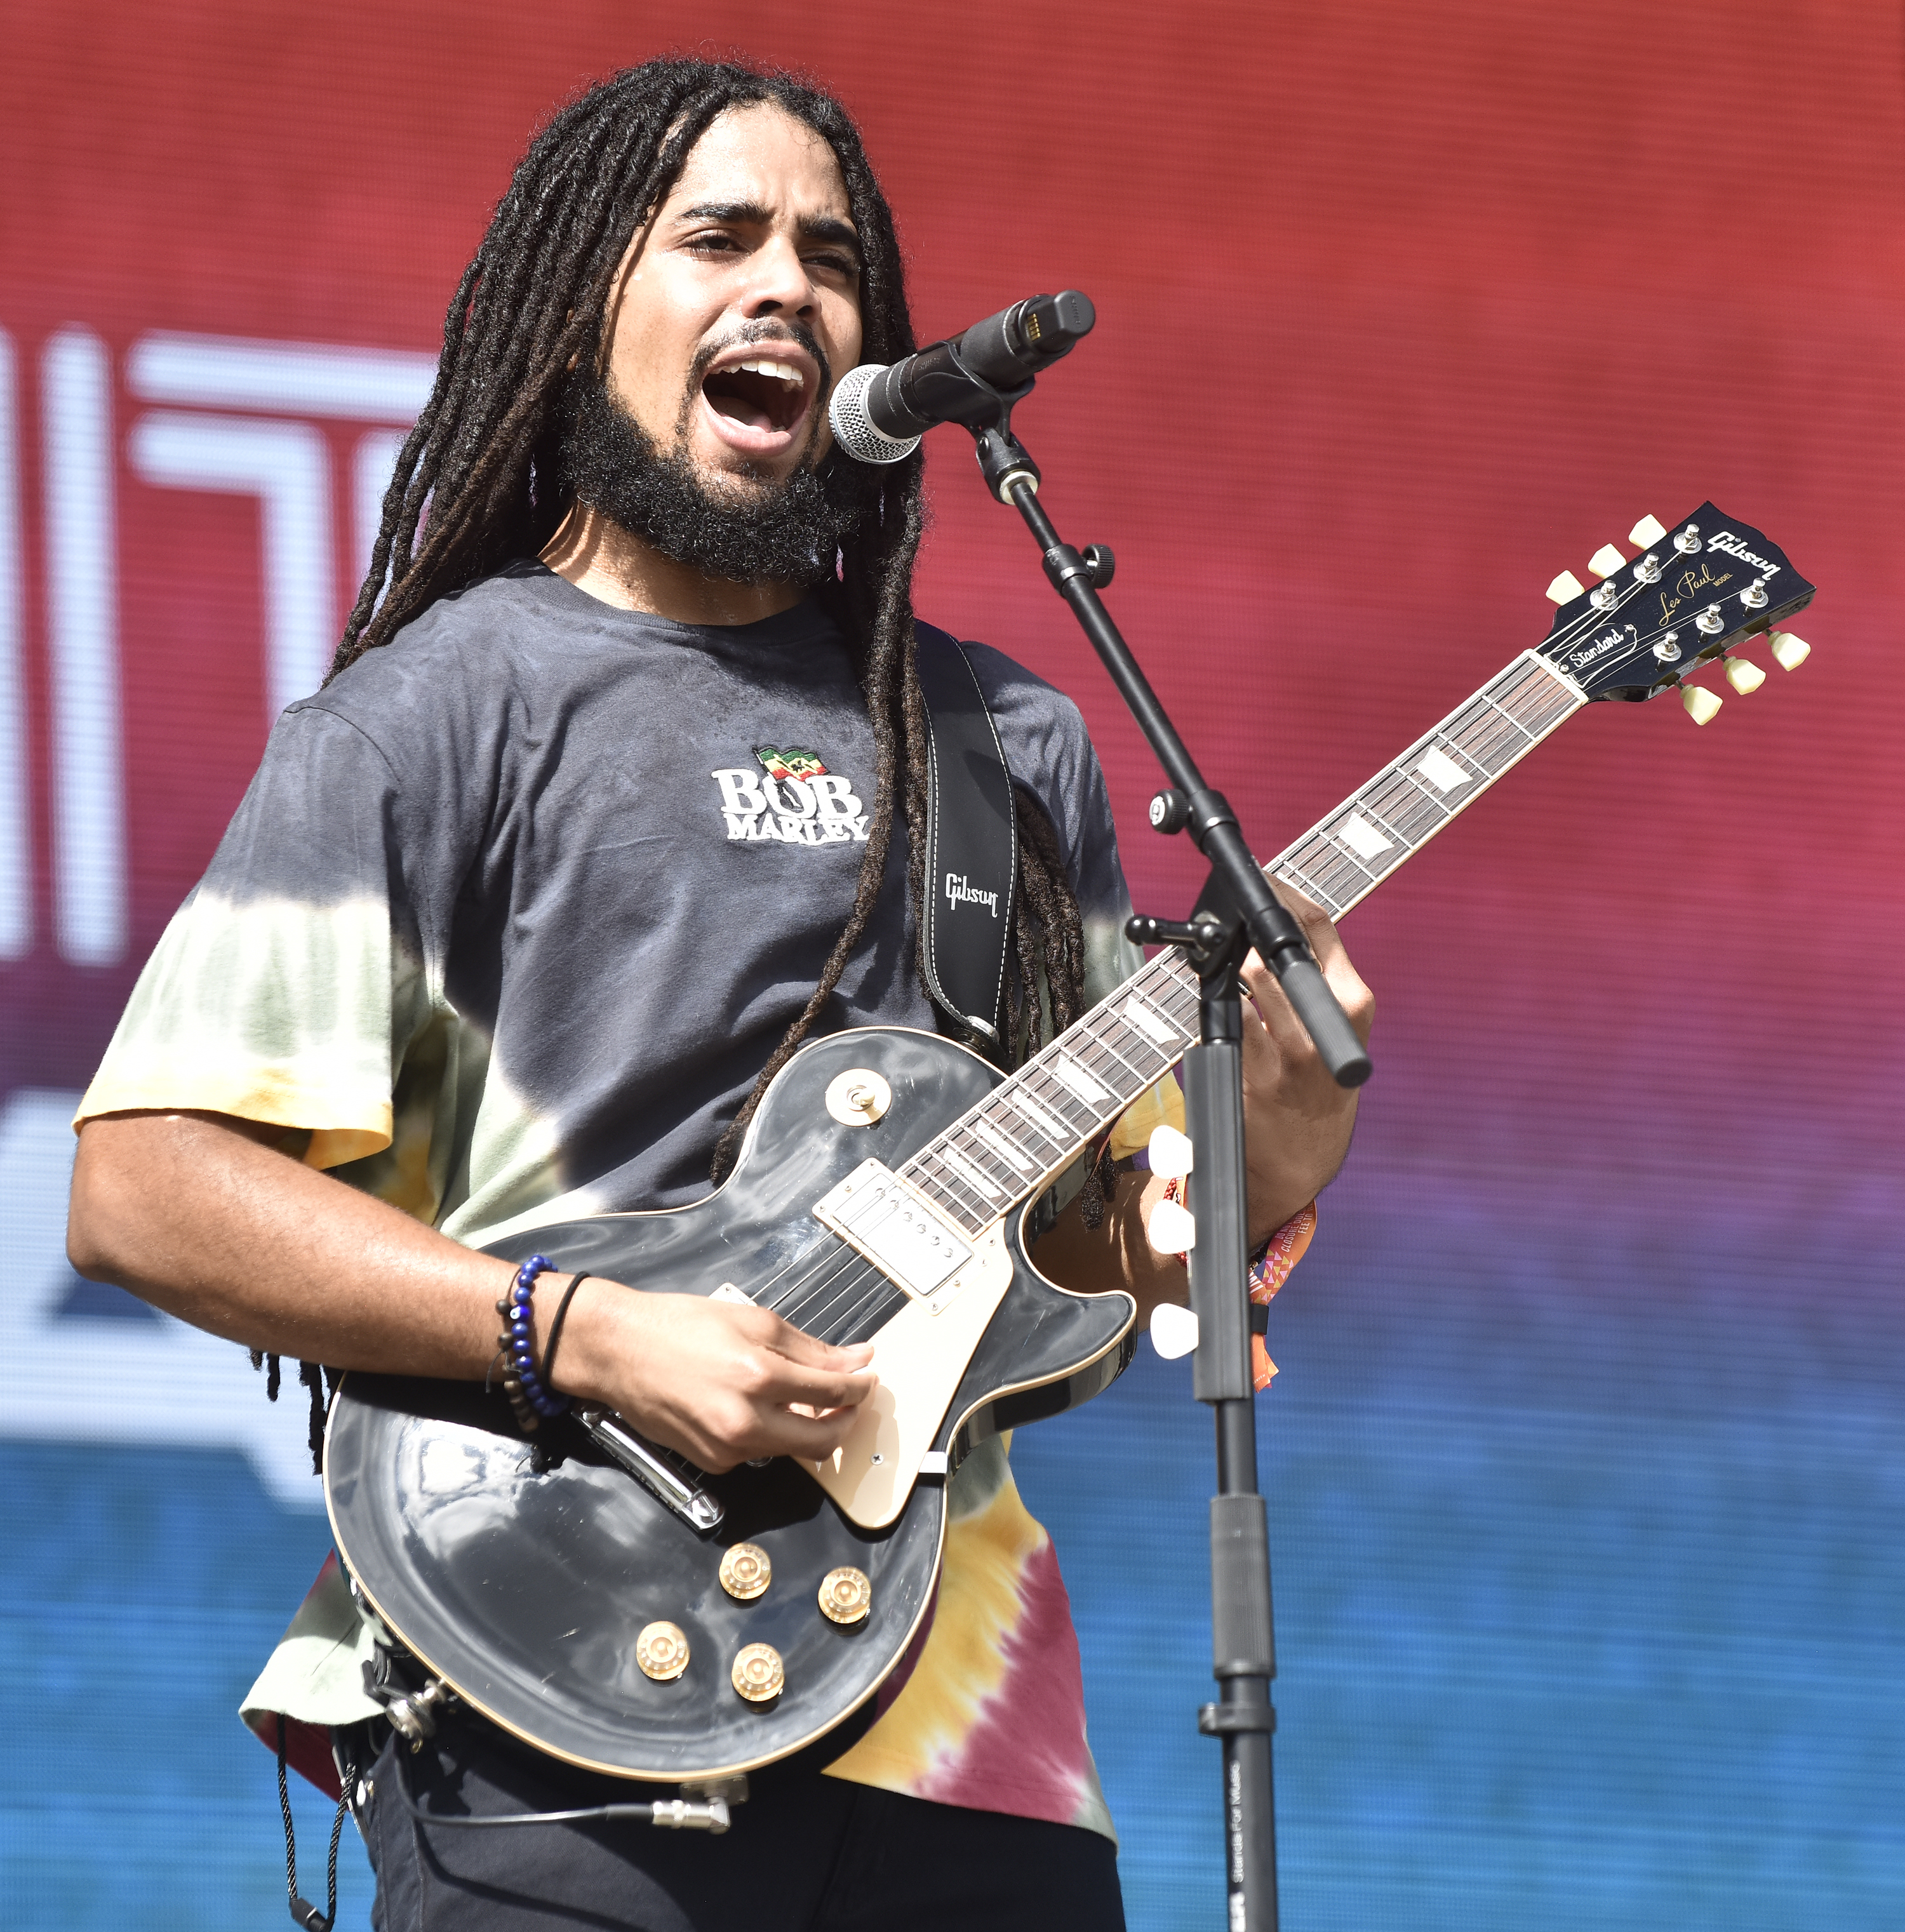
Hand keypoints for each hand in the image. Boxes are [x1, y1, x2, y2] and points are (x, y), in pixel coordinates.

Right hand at [550, 1283, 875, 1472]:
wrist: (621, 1350)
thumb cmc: (680, 1326)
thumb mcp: (753, 1321)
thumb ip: (810, 1348)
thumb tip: (855, 1360)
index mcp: (759, 1378)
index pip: (833, 1394)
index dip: (860, 1387)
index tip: (867, 1379)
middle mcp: (745, 1422)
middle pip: (822, 1442)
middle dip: (845, 1421)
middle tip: (849, 1401)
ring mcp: (727, 1449)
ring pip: (790, 1450)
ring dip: (806, 1427)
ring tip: (800, 1396)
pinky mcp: (712, 1462)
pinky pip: (757, 1453)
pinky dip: (769, 1433)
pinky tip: (757, 1406)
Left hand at [1238, 882, 1373, 1243]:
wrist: (1305, 1153)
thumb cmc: (1317, 1081)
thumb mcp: (1334, 1028)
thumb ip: (1313, 979)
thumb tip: (1269, 926)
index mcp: (1354, 1002)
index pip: (1320, 928)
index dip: (1285, 896)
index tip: (1261, 879)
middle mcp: (1329, 1022)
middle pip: (1280, 948)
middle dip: (1250, 930)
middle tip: (1232, 921)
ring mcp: (1293, 1050)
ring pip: (1251, 979)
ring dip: (1230, 966)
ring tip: (1222, 963)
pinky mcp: (1258, 1071)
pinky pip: (1229, 1019)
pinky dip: (1218, 1004)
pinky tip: (1215, 999)